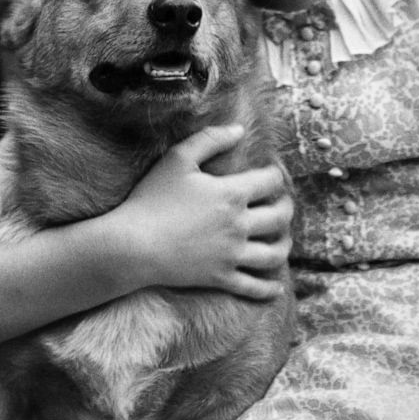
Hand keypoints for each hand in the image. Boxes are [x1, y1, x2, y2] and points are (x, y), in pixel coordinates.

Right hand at [110, 124, 292, 299]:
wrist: (132, 245)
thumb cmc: (151, 198)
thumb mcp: (178, 159)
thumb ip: (210, 139)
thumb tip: (240, 129)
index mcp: (232, 194)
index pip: (271, 181)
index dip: (276, 174)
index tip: (272, 173)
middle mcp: (239, 225)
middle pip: (280, 217)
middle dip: (287, 208)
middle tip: (284, 204)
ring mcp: (232, 254)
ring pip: (274, 253)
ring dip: (285, 245)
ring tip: (283, 240)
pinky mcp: (220, 277)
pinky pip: (254, 287)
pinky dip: (269, 290)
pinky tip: (276, 288)